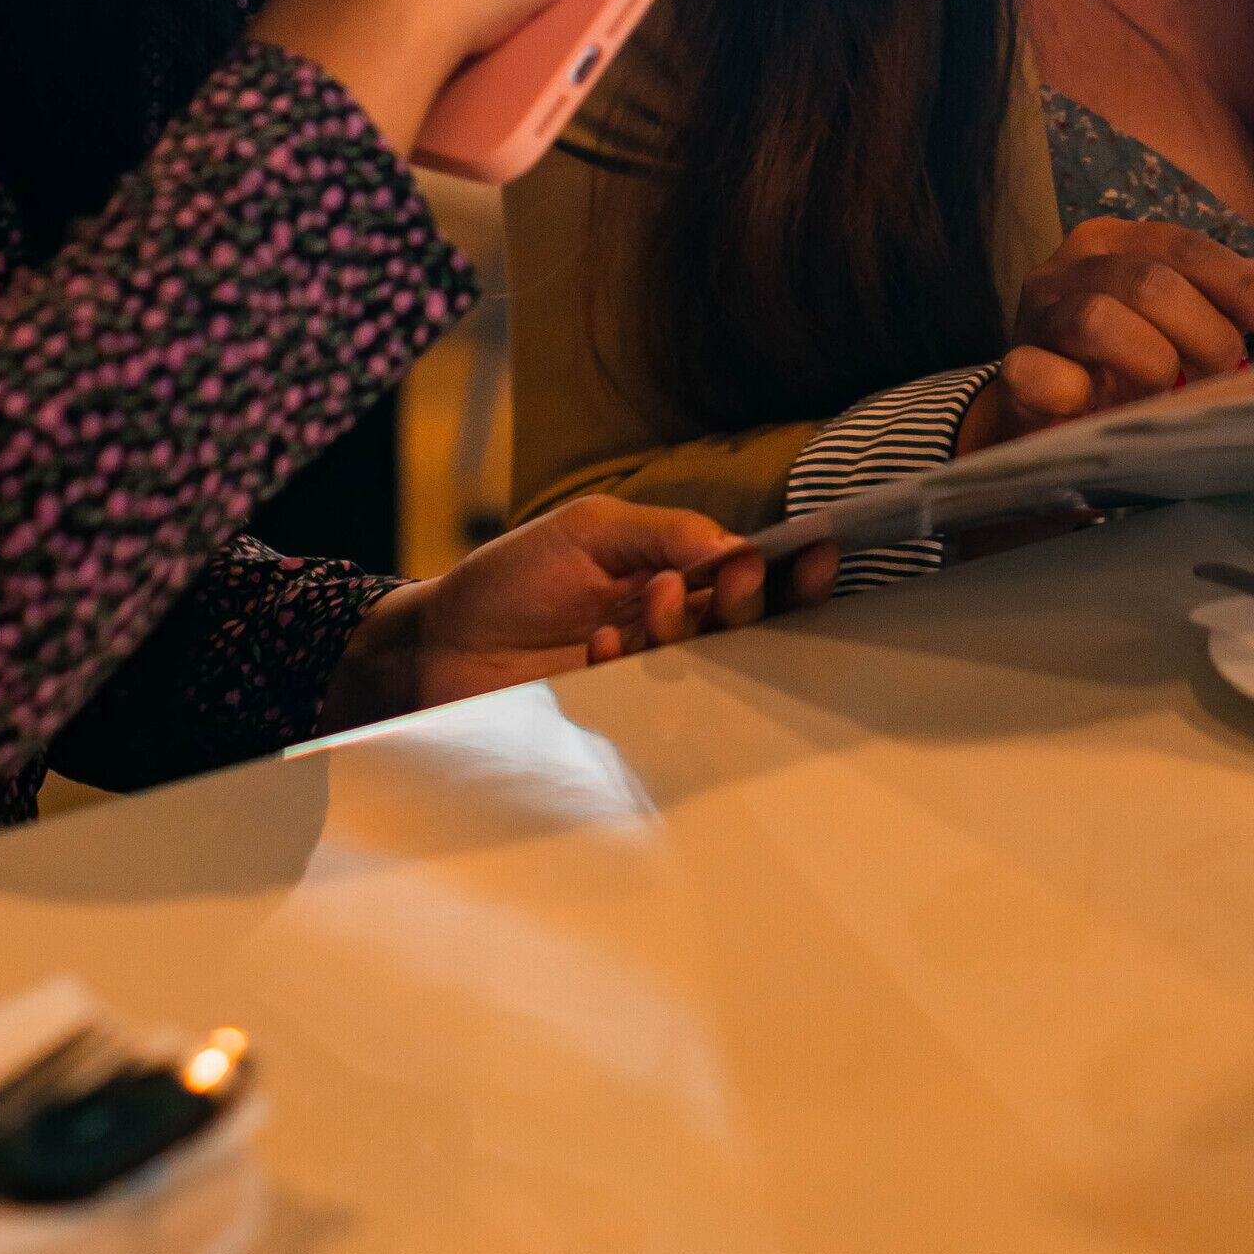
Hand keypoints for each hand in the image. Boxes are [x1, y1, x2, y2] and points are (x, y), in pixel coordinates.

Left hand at [320, 493, 839, 729]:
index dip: (791, 571)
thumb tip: (734, 546)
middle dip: (749, 599)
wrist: (434, 646)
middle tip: (736, 576)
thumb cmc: (510, 580)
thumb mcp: (588, 529)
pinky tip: (596, 647)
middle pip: (743, 627)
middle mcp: (670, 636)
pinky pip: (652, 705)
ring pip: (704, 667)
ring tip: (651, 599)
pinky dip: (629, 667)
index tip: (819, 554)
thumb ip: (664, 532)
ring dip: (687, 629)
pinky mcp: (614, 724)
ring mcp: (644, 683)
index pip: (751, 578)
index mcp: (674, 580)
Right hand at [958, 216, 1253, 451]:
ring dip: (1153, 364)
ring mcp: (1034, 318)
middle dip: (1205, 333)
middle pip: (1150, 282)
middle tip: (1223, 373)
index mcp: (1111, 242)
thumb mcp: (1172, 321)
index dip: (1242, 287)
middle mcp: (1068, 268)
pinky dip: (1084, 397)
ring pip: (1100, 321)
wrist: (1045, 419)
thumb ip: (1221, 302)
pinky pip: (1045, 377)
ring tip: (1168, 393)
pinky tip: (1103, 409)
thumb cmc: (1122, 363)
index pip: (1186, 248)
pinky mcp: (1011, 373)